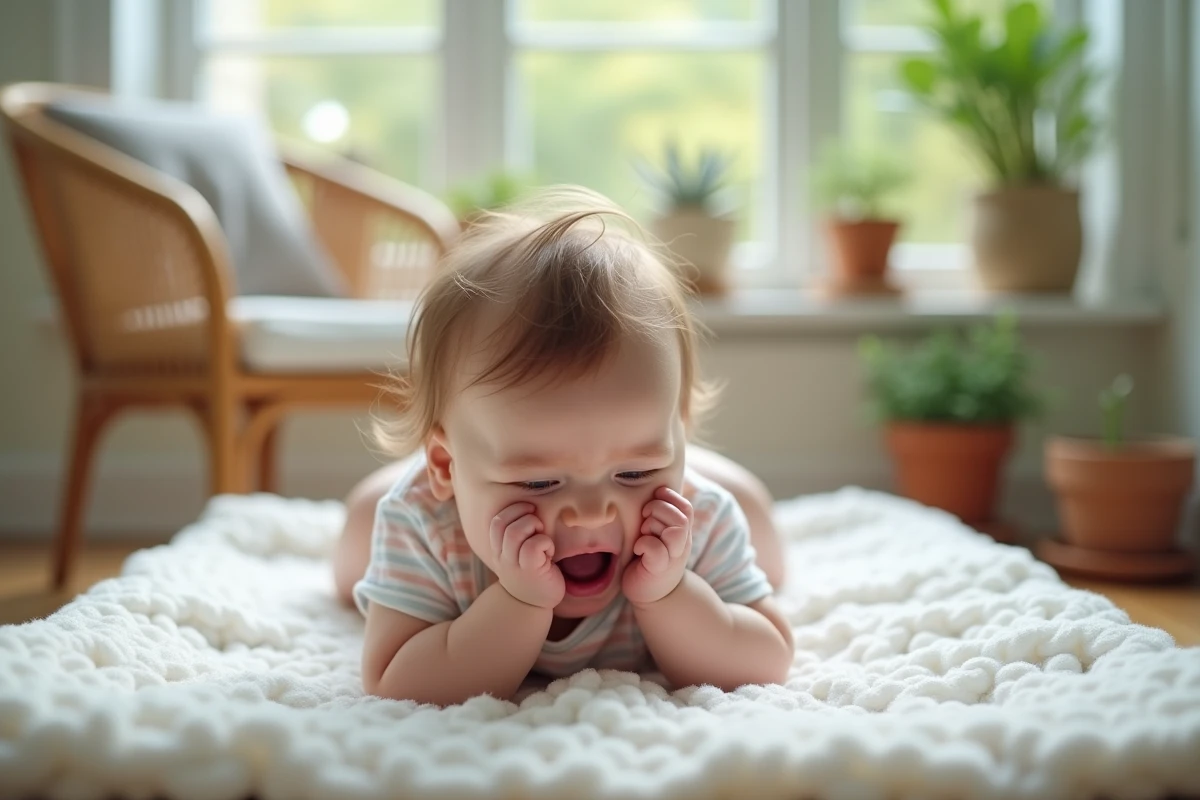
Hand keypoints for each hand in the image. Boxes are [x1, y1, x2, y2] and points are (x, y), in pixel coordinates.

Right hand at [489, 502, 563, 609]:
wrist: (533, 604)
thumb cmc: (531, 571)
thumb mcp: (518, 551)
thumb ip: (516, 533)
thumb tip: (530, 505)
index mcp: (498, 548)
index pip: (496, 521)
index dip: (513, 510)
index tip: (529, 512)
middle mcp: (502, 557)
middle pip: (503, 523)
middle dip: (524, 515)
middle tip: (538, 525)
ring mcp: (514, 565)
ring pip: (515, 532)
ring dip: (533, 526)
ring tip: (542, 535)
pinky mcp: (530, 571)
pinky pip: (534, 546)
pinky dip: (545, 542)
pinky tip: (549, 552)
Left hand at [622, 487, 692, 606]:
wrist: (652, 596)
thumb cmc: (649, 560)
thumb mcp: (657, 534)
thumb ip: (660, 516)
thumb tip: (655, 489)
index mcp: (682, 533)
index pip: (686, 508)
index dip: (670, 498)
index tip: (654, 498)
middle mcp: (681, 544)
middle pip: (680, 516)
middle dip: (658, 509)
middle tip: (644, 519)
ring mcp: (672, 558)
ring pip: (674, 530)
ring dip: (653, 525)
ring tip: (642, 533)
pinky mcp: (658, 569)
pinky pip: (656, 549)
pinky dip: (644, 544)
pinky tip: (638, 549)